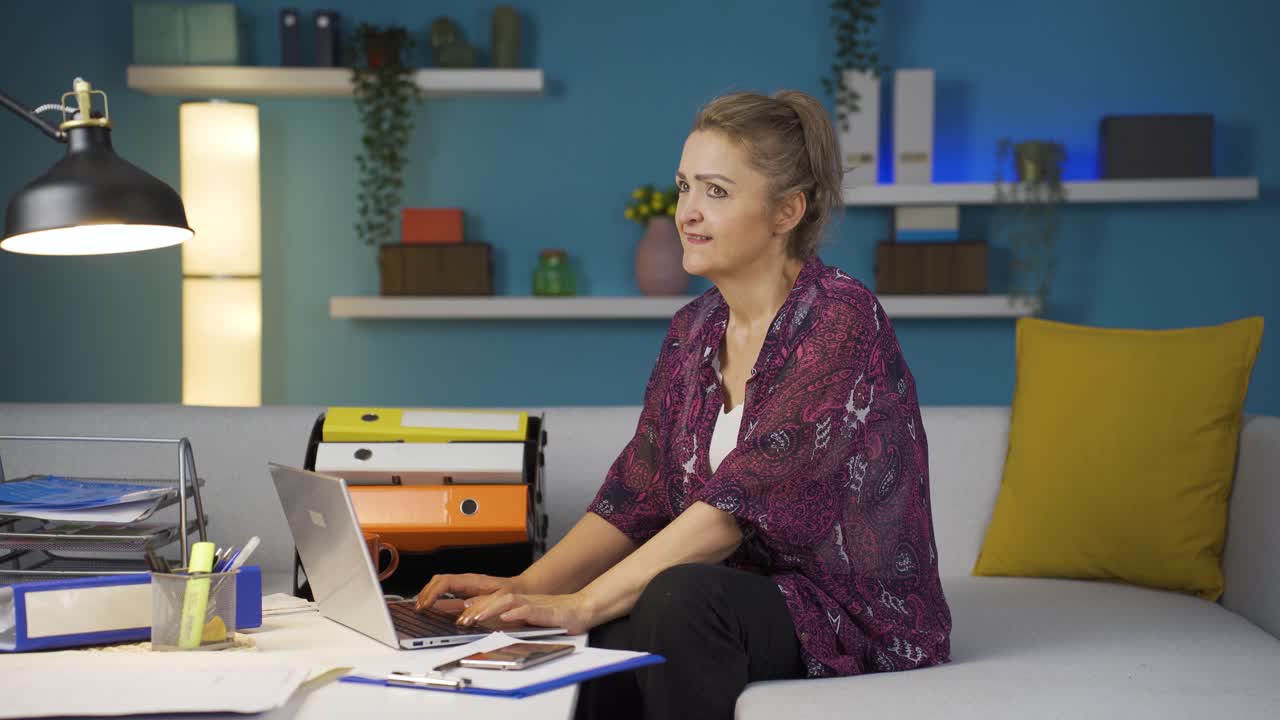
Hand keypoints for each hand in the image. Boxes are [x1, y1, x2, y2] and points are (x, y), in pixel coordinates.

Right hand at [414, 573, 521, 611]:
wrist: (522, 589)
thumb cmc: (513, 592)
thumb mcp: (501, 600)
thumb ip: (483, 607)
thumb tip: (463, 618)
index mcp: (472, 581)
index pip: (445, 581)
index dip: (433, 593)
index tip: (425, 605)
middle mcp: (466, 582)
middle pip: (438, 581)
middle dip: (425, 593)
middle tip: (418, 609)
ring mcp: (465, 588)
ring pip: (440, 587)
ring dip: (428, 597)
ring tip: (420, 610)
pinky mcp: (466, 595)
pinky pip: (446, 596)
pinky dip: (436, 602)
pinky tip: (432, 612)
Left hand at [458, 591, 595, 635]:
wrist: (583, 609)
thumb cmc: (559, 616)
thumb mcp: (532, 618)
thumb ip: (515, 620)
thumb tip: (495, 625)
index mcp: (520, 603)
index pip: (494, 601)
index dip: (476, 607)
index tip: (460, 615)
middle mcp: (525, 601)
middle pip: (497, 599)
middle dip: (477, 609)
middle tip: (461, 620)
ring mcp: (535, 604)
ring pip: (509, 602)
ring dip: (491, 609)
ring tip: (476, 617)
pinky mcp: (547, 611)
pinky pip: (530, 610)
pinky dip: (516, 613)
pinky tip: (506, 617)